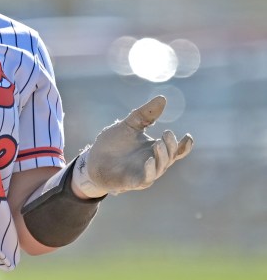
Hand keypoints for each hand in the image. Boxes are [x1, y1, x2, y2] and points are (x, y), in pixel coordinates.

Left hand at [72, 96, 192, 197]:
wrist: (92, 159)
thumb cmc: (112, 143)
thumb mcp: (129, 125)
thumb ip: (145, 115)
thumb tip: (162, 98)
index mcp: (154, 149)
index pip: (175, 149)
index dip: (184, 145)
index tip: (188, 136)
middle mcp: (153, 162)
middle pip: (170, 156)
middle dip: (171, 146)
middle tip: (166, 134)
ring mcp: (144, 173)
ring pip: (160, 167)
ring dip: (161, 156)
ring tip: (158, 144)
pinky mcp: (133, 181)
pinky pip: (145, 178)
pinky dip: (149, 170)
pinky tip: (148, 160)